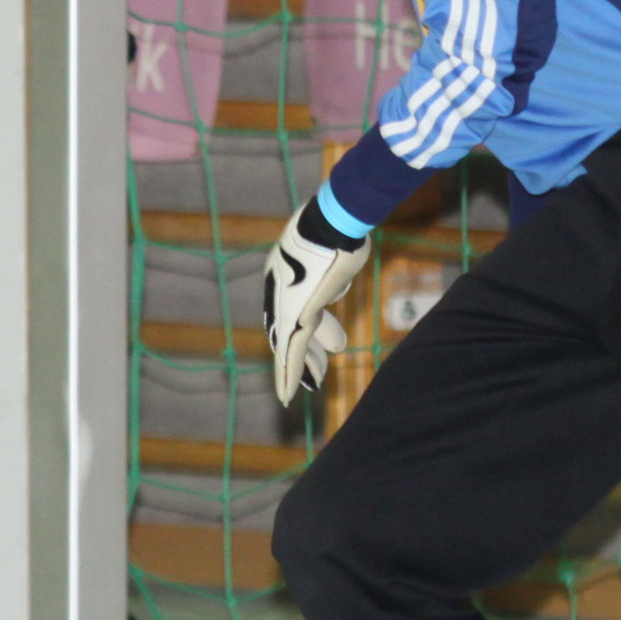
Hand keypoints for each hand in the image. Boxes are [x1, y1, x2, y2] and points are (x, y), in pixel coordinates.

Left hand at [261, 204, 370, 407]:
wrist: (333, 223)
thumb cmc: (341, 230)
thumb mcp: (337, 254)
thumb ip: (333, 275)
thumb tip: (337, 288)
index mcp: (286, 270)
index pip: (289, 307)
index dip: (301, 326)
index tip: (314, 339)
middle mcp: (280, 289)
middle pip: (289, 329)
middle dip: (307, 352)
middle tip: (318, 372)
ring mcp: (285, 304)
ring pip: (289, 347)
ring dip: (302, 368)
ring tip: (315, 383)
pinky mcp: (295, 319)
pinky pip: (289, 355)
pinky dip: (289, 377)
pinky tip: (286, 396)